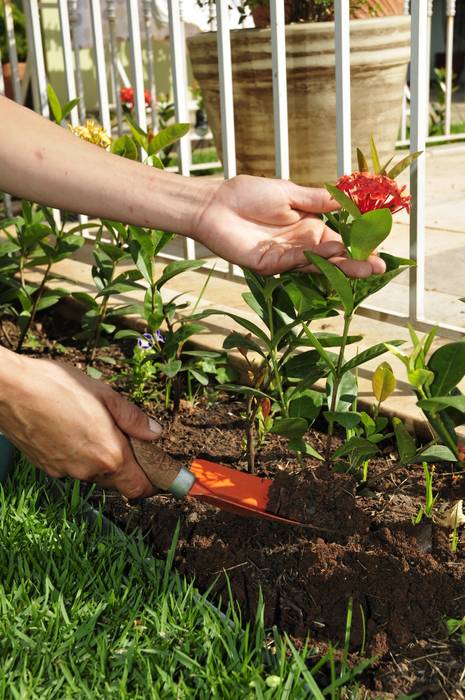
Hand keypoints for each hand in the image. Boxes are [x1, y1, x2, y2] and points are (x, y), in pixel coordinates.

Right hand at [0, 353, 159, 497]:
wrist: (9, 390)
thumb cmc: (57, 386)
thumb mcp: (105, 395)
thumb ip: (133, 418)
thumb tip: (154, 433)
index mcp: (109, 455)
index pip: (139, 488)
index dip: (152, 481)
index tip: (156, 469)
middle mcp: (88, 471)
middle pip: (117, 480)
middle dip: (126, 463)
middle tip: (124, 436)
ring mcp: (64, 471)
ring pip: (93, 472)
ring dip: (100, 457)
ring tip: (93, 424)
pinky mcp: (45, 467)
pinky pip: (71, 466)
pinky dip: (78, 454)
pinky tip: (70, 427)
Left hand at [194, 175, 385, 276]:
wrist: (214, 204)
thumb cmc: (247, 194)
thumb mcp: (288, 192)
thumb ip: (317, 199)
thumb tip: (347, 198)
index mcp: (307, 227)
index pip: (338, 239)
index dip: (357, 244)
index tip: (378, 247)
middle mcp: (299, 245)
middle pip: (332, 257)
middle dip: (355, 262)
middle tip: (379, 268)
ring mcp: (285, 257)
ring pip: (318, 265)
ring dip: (341, 267)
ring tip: (365, 269)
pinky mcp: (268, 265)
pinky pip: (296, 262)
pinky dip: (315, 259)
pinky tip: (334, 254)